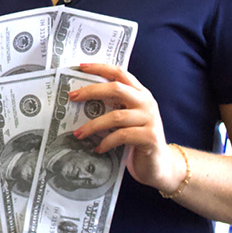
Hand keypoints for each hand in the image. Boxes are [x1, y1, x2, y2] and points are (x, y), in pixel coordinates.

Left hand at [71, 63, 184, 194]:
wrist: (159, 165)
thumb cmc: (136, 139)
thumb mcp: (126, 119)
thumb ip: (112, 107)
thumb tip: (80, 100)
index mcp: (140, 93)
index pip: (121, 73)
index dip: (101, 67)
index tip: (82, 67)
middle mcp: (147, 102)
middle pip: (117, 89)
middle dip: (91, 91)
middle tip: (72, 96)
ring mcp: (150, 119)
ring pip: (116, 116)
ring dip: (93, 125)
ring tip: (78, 133)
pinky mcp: (150, 137)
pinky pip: (121, 136)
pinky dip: (106, 141)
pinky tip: (98, 148)